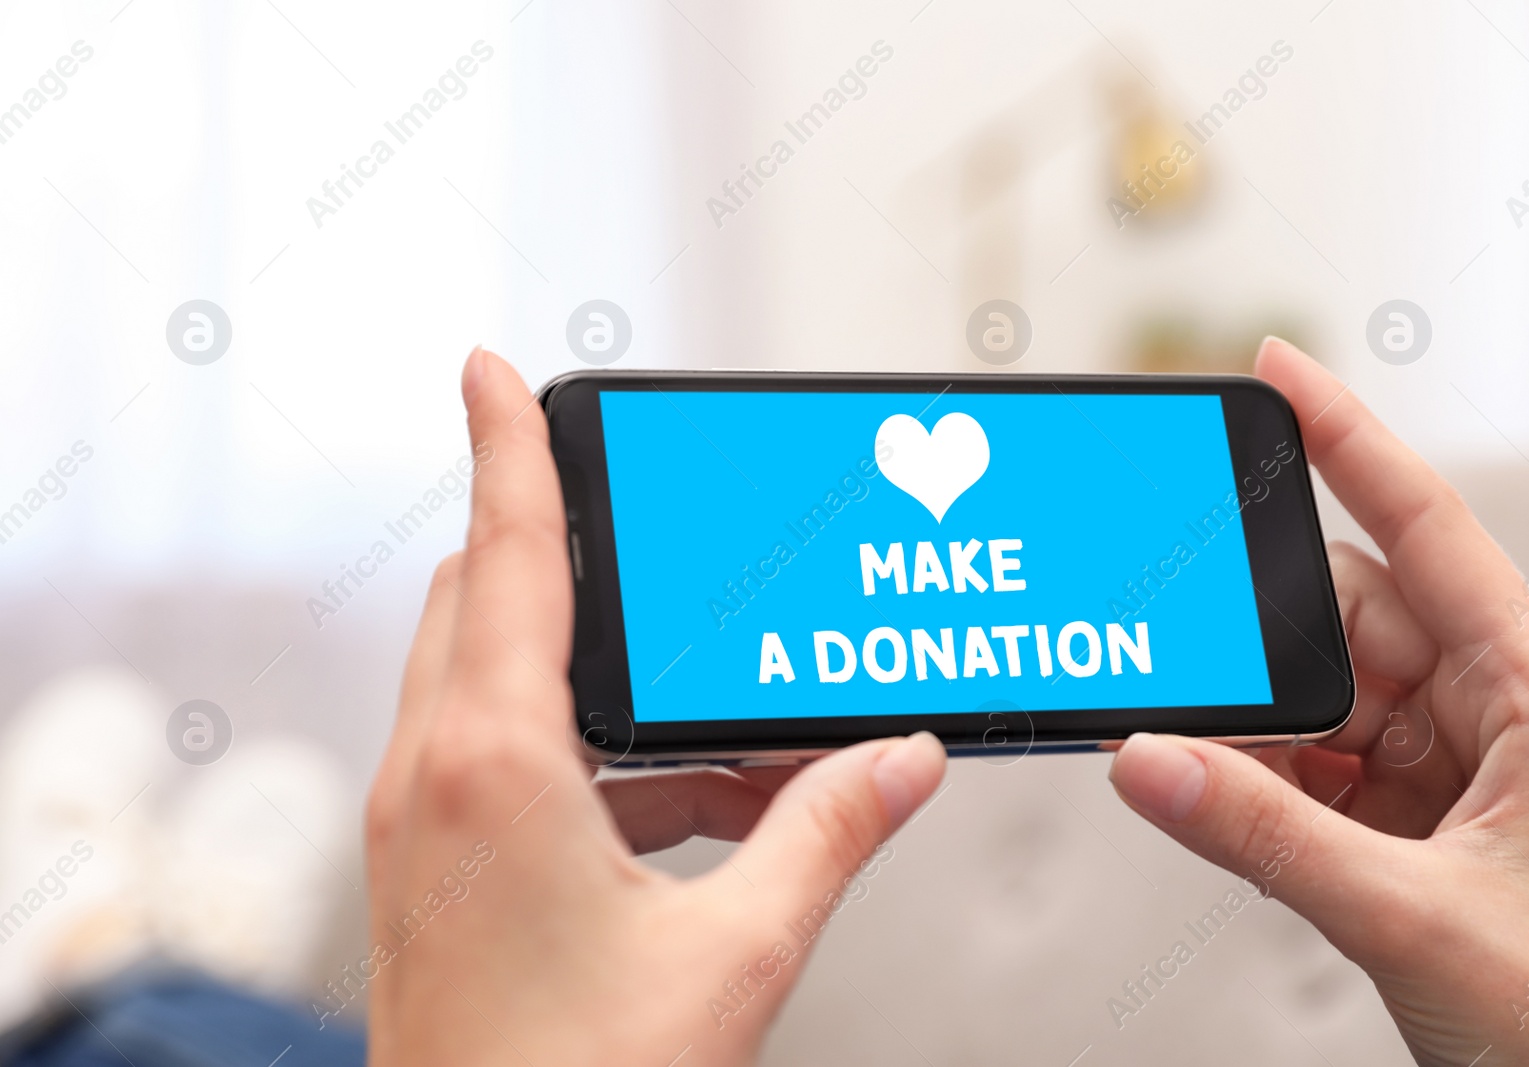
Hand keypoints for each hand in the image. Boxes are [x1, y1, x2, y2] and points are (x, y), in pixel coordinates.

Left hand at [362, 348, 945, 1066]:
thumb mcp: (735, 954)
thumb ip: (828, 835)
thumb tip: (911, 759)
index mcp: (495, 766)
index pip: (504, 555)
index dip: (503, 446)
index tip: (488, 365)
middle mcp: (435, 778)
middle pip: (482, 599)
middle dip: (551, 546)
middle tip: (632, 522)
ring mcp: (421, 829)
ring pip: (489, 681)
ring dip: (589, 671)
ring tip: (712, 711)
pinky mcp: (432, 873)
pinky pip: (501, 761)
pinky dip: (587, 753)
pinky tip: (690, 806)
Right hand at [1109, 337, 1528, 1065]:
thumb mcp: (1418, 923)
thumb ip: (1269, 841)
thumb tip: (1151, 763)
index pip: (1428, 534)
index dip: (1352, 441)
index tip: (1278, 369)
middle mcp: (1500, 716)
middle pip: (1350, 620)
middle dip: (1259, 636)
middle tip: (1170, 642)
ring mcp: (1456, 772)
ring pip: (1324, 700)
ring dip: (1253, 727)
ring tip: (1189, 748)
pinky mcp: (1417, 827)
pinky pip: (1318, 770)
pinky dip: (1261, 781)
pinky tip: (1220, 794)